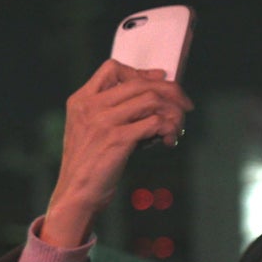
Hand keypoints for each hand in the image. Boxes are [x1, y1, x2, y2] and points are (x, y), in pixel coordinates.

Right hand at [41, 60, 192, 247]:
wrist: (76, 193)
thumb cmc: (88, 164)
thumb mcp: (88, 130)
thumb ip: (110, 111)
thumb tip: (153, 98)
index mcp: (80, 101)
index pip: (112, 69)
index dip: (141, 72)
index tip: (160, 79)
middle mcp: (89, 107)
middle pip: (140, 83)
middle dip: (170, 91)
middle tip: (185, 105)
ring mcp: (102, 121)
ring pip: (152, 99)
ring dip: (173, 112)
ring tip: (177, 127)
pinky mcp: (117, 139)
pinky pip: (155, 122)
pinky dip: (169, 129)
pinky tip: (169, 140)